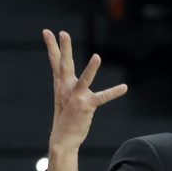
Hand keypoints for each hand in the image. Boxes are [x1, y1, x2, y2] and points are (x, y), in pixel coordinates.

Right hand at [43, 30, 126, 170]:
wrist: (62, 139)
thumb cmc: (65, 119)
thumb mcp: (63, 98)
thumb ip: (65, 85)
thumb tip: (64, 76)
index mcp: (60, 85)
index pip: (55, 62)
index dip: (51, 46)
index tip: (47, 31)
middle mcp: (66, 88)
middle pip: (64, 65)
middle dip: (64, 48)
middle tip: (63, 32)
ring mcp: (76, 97)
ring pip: (84, 79)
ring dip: (91, 69)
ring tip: (97, 56)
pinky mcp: (86, 106)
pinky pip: (102, 97)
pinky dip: (114, 92)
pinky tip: (124, 87)